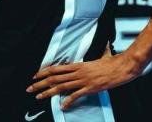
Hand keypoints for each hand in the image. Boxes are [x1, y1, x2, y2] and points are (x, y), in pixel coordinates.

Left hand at [27, 53, 141, 109]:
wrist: (121, 67)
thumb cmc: (112, 62)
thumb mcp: (103, 56)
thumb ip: (101, 52)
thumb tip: (106, 45)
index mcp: (78, 65)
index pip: (57, 68)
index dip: (45, 72)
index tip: (36, 76)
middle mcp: (78, 72)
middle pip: (55, 77)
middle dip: (41, 83)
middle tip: (30, 88)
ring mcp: (83, 80)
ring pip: (61, 86)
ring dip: (48, 92)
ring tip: (38, 96)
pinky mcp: (90, 88)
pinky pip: (76, 95)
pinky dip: (68, 101)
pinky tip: (61, 106)